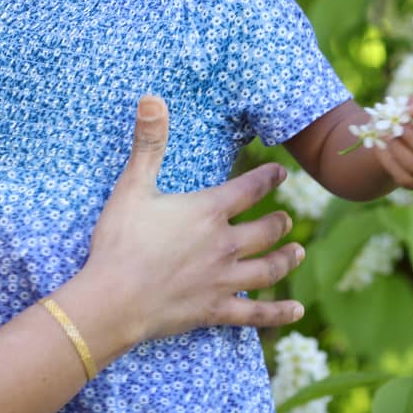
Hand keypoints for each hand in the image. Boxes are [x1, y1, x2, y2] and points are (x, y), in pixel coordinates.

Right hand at [76, 95, 305, 345]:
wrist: (115, 298)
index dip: (268, 178)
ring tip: (297, 252)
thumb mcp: (132, 185)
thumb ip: (148, 143)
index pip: (250, 189)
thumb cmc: (121, 240)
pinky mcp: (216, 309)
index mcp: (208, 211)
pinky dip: (278, 312)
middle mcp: (225, 245)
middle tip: (287, 219)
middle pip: (266, 231)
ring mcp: (224, 280)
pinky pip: (256, 313)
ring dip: (286, 259)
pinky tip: (296, 309)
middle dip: (280, 223)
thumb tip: (151, 98)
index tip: (281, 173)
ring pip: (268, 269)